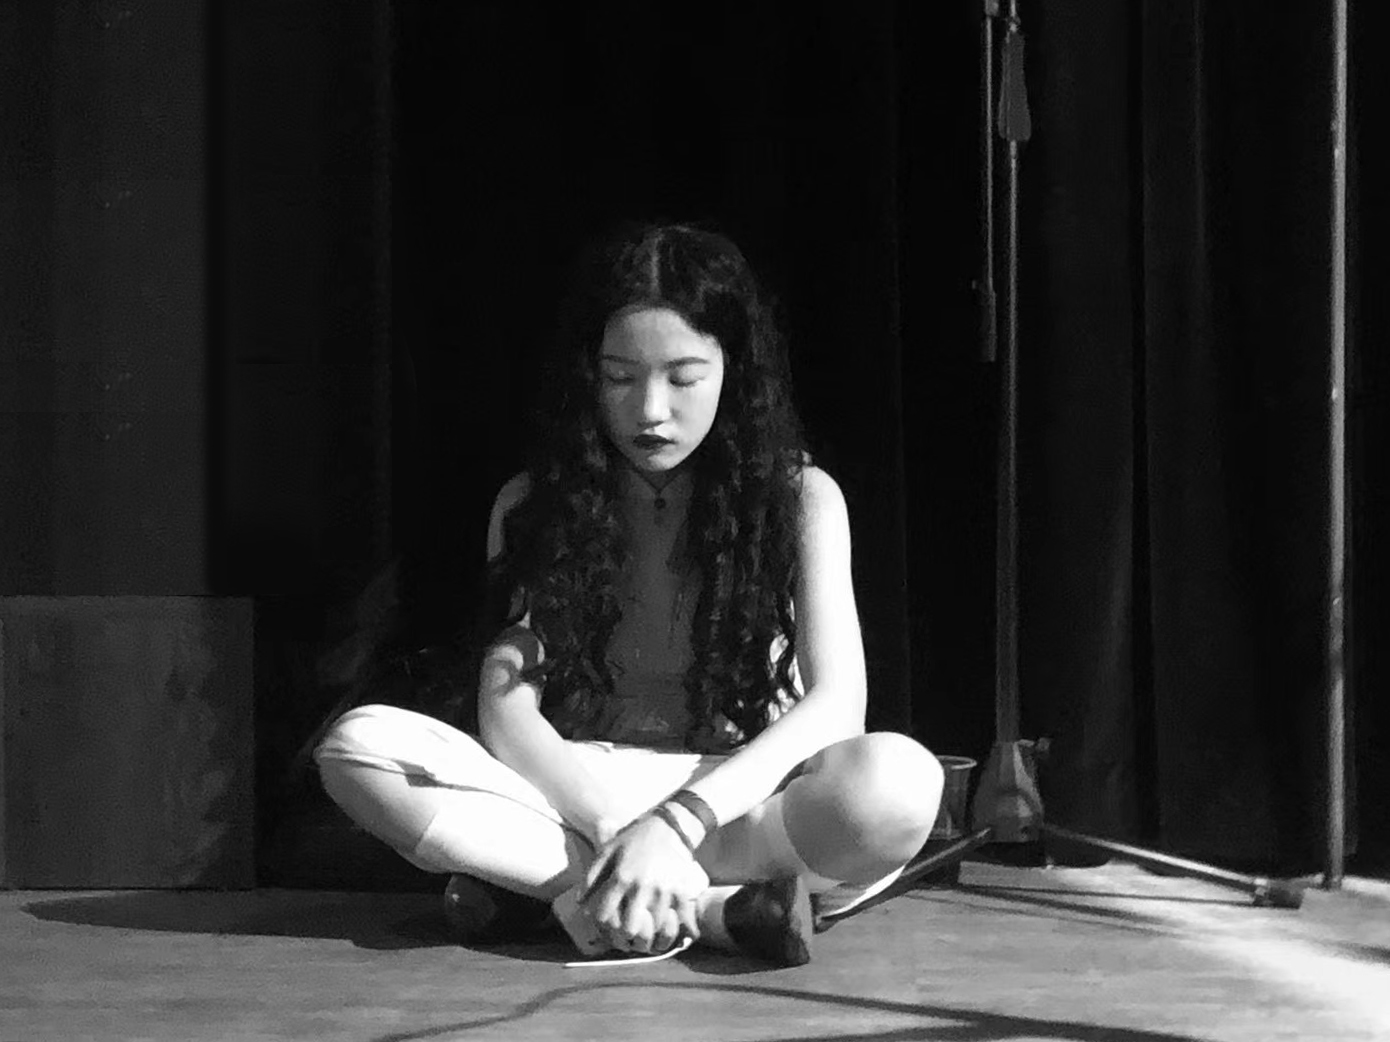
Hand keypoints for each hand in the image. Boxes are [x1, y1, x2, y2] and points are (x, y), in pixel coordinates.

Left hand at [581, 813, 707, 952]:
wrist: (669, 825)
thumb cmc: (634, 838)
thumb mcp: (608, 850)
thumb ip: (591, 876)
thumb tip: (579, 902)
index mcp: (621, 876)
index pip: (606, 915)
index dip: (602, 925)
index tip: (605, 926)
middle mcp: (642, 886)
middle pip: (631, 928)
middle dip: (626, 936)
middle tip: (627, 936)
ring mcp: (664, 889)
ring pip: (655, 927)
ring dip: (651, 933)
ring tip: (647, 934)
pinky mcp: (682, 889)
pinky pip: (681, 919)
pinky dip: (677, 929)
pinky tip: (673, 932)